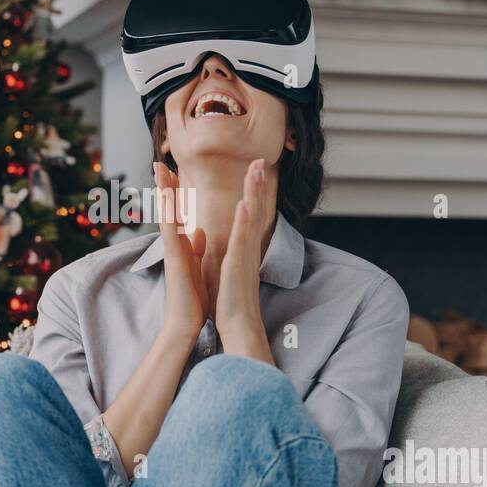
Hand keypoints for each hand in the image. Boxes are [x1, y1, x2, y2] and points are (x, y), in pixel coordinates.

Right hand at [154, 162, 207, 342]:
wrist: (185, 324)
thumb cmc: (192, 298)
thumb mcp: (197, 266)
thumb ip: (196, 247)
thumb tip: (198, 230)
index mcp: (181, 246)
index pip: (177, 213)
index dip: (175, 192)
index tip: (172, 171)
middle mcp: (173, 245)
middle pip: (167, 209)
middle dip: (164, 185)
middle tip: (159, 162)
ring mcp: (171, 252)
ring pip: (165, 215)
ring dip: (162, 192)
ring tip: (159, 170)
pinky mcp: (174, 260)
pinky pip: (170, 232)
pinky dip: (170, 214)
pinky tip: (169, 198)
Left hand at [216, 158, 273, 361]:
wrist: (238, 326)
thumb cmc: (231, 302)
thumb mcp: (227, 271)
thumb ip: (229, 254)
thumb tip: (226, 245)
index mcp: (243, 248)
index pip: (249, 214)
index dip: (252, 192)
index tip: (253, 171)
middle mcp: (247, 248)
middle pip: (256, 209)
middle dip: (257, 184)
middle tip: (260, 160)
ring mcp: (245, 255)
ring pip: (251, 217)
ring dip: (254, 192)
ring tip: (256, 169)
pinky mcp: (238, 264)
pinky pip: (243, 238)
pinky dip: (244, 220)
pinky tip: (245, 203)